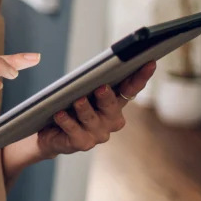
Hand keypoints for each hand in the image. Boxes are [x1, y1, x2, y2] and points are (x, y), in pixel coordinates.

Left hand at [36, 61, 156, 158]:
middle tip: (101, 88)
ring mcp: (98, 133)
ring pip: (92, 119)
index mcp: (114, 103)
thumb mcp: (77, 89)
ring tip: (78, 100)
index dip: (140, 77)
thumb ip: (83, 76)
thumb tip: (57, 57)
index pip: (131, 89)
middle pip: (112, 106)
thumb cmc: (68, 106)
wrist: (51, 134)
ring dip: (85, 109)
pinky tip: (60, 114)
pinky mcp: (82, 143)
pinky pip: (75, 131)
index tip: (149, 63)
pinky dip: (67, 122)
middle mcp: (110, 119)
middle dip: (107, 97)